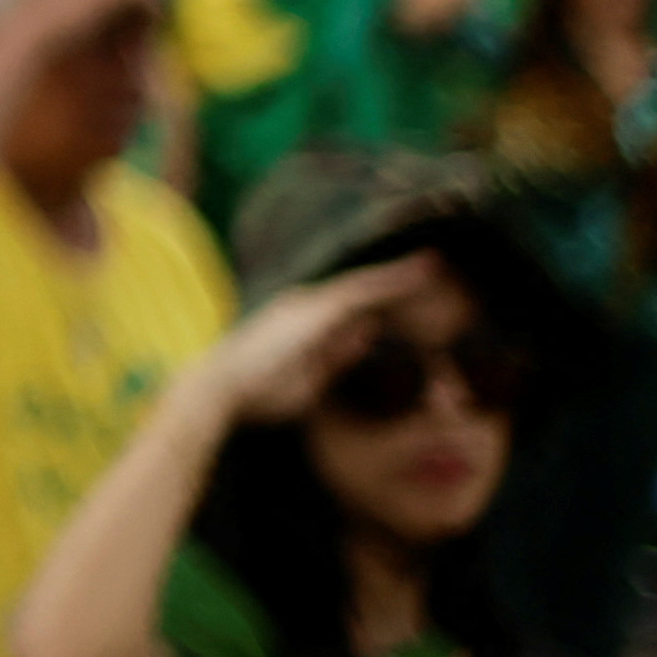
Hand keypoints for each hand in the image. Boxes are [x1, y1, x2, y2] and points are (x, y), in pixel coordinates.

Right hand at [199, 254, 442, 419]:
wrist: (223, 386)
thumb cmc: (259, 390)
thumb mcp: (310, 376)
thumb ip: (339, 353)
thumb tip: (369, 332)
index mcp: (307, 322)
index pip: (353, 305)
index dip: (383, 296)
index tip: (412, 292)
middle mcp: (309, 305)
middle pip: (361, 289)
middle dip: (396, 279)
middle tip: (433, 268)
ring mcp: (312, 304)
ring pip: (363, 286)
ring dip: (398, 276)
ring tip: (432, 265)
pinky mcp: (317, 310)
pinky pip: (361, 292)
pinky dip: (389, 283)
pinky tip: (415, 276)